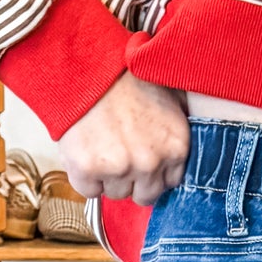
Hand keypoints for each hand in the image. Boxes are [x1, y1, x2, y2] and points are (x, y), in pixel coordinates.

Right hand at [57, 73, 188, 203]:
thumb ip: (176, 134)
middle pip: (144, 195)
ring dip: (108, 177)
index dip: (152, 173)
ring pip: (116, 194)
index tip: (139, 156)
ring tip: (101, 145)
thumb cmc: (126, 79)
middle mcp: (151, 162)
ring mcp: (120, 168)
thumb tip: (176, 157)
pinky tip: (86, 150)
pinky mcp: (88, 169)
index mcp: (175, 147)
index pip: (168, 183)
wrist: (88, 66)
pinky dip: (85, 176)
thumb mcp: (170, 100)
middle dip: (132, 179)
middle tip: (118, 151)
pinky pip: (89, 190)